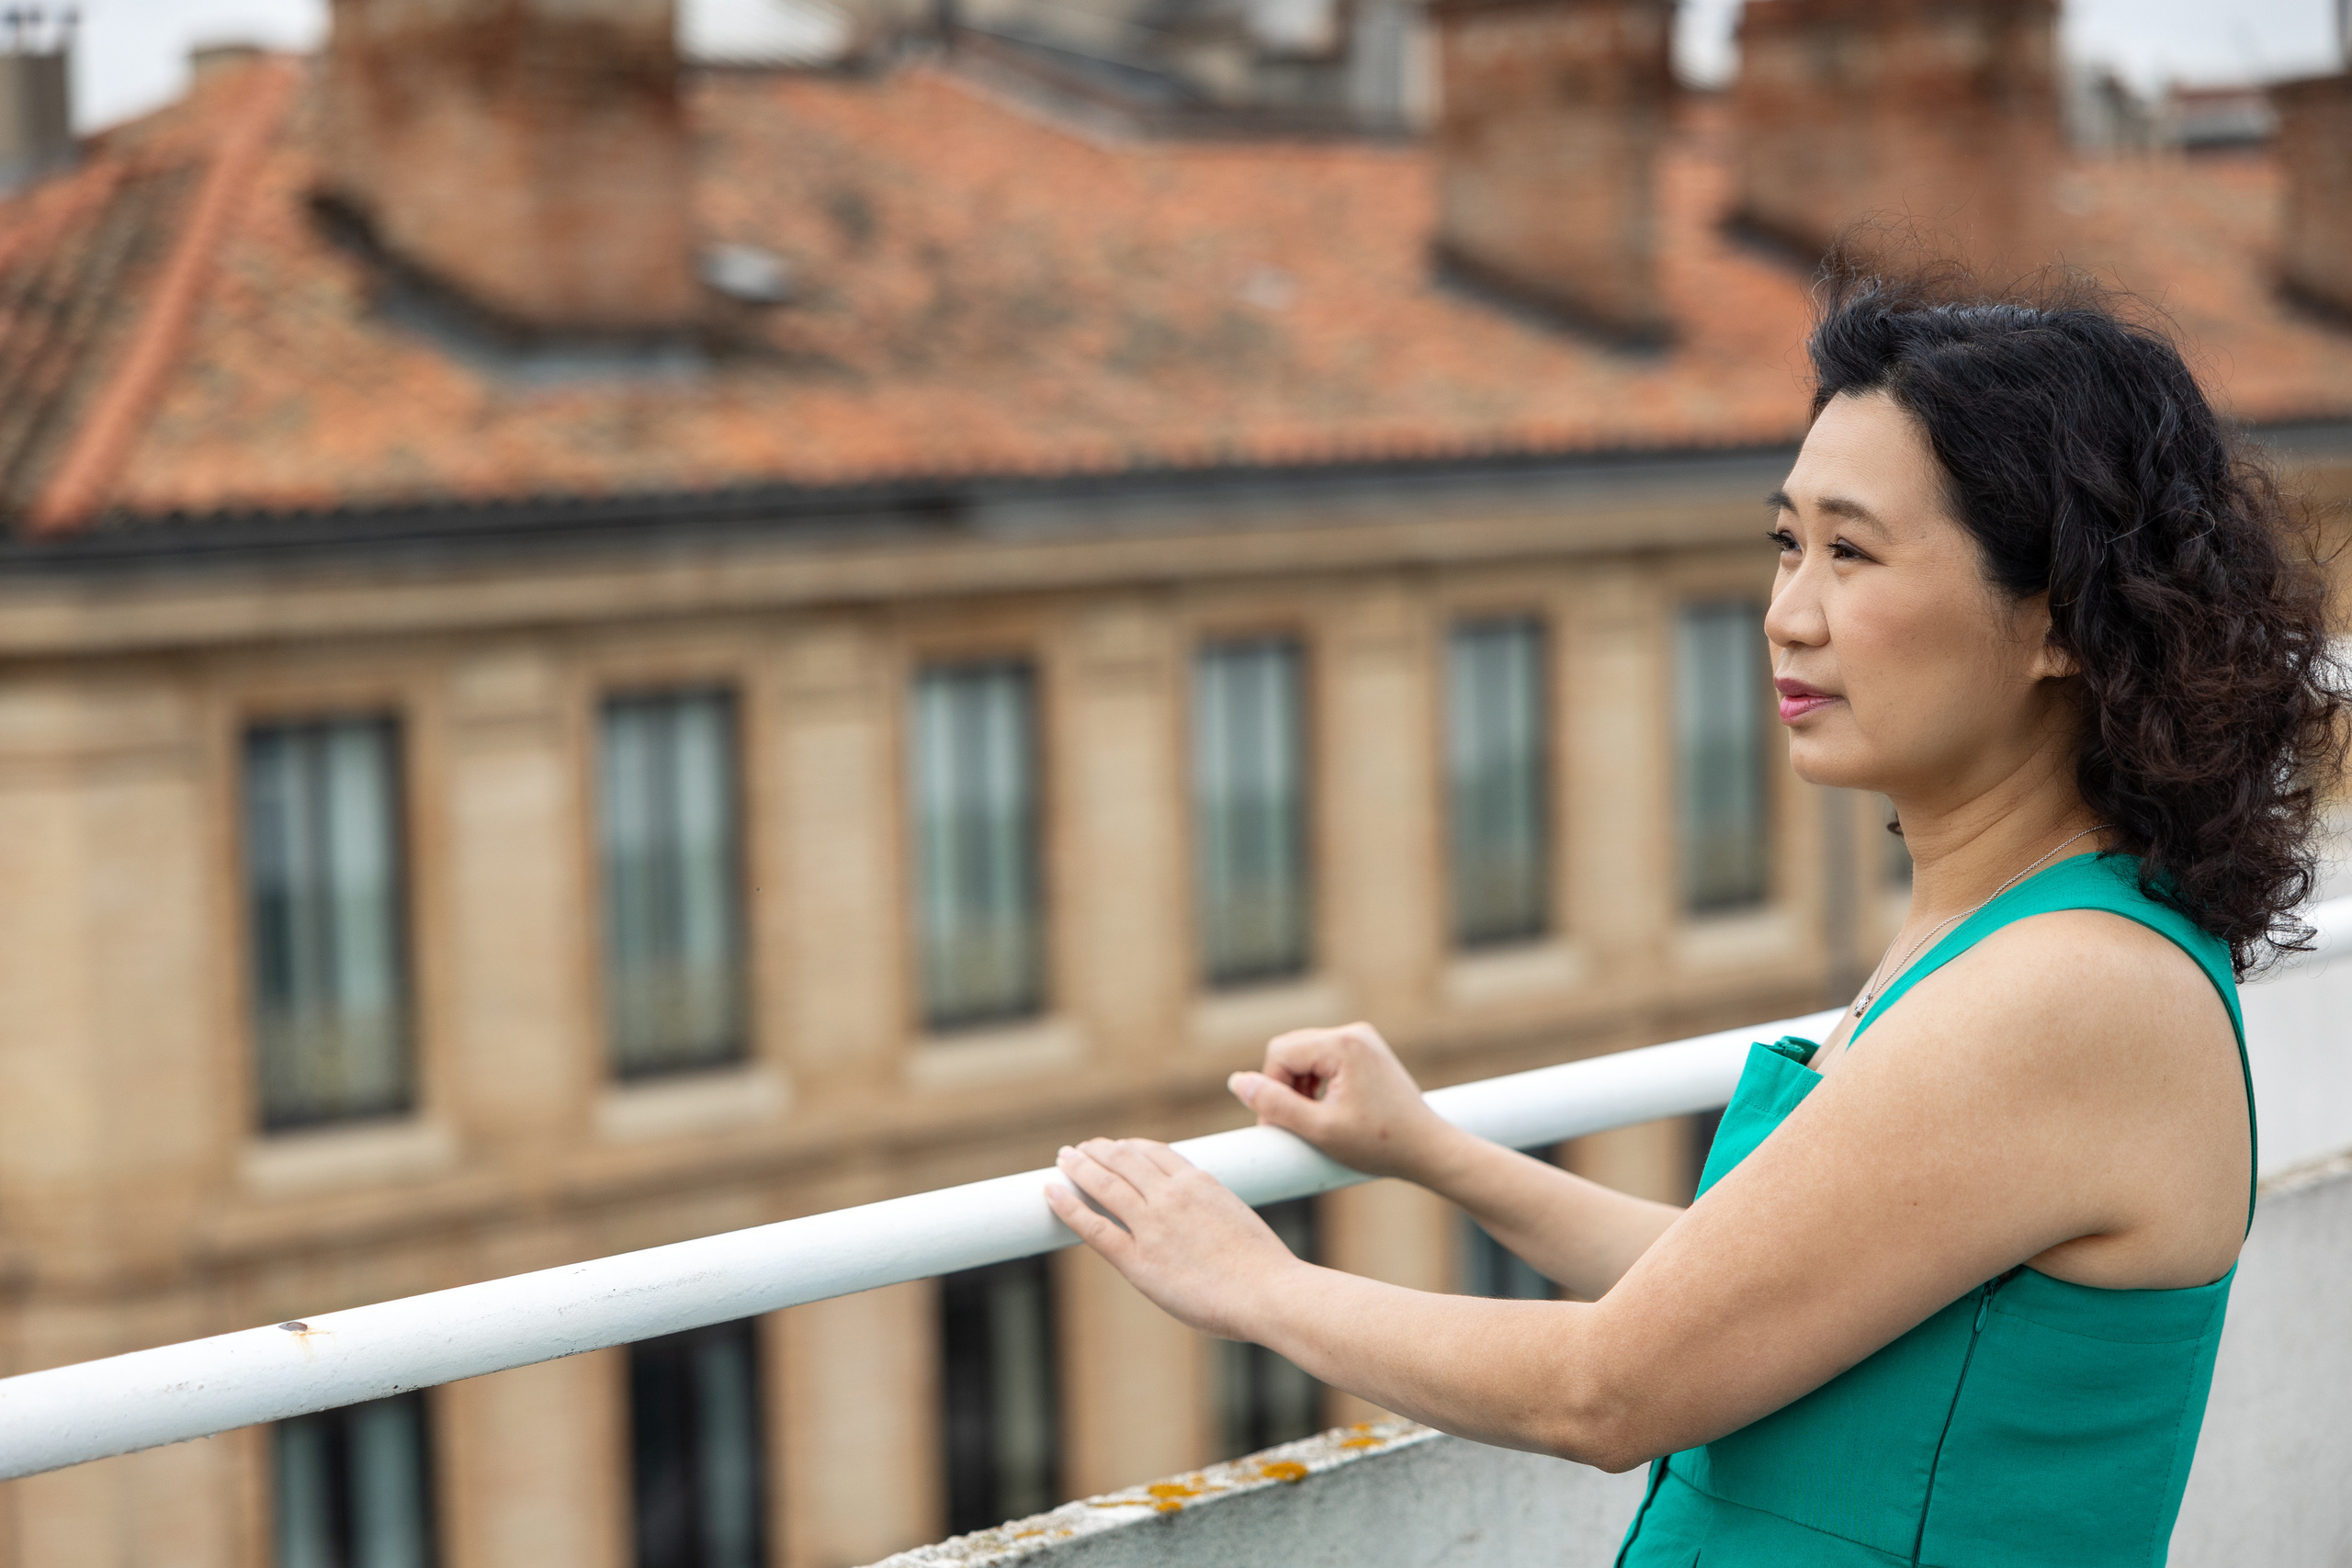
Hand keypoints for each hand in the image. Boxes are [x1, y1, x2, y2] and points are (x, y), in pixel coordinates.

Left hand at [1044, 1138, 1306, 1339]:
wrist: (1270, 1292)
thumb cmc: (1264, 1269)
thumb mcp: (1239, 1220)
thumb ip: (1213, 1213)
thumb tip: (1202, 1224)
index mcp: (1200, 1182)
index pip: (1156, 1152)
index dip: (1131, 1147)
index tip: (1119, 1147)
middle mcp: (1171, 1195)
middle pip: (1125, 1161)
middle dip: (1100, 1151)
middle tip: (1082, 1148)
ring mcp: (1152, 1225)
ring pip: (1105, 1184)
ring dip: (1080, 1166)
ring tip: (1064, 1158)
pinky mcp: (1138, 1260)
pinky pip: (1093, 1226)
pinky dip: (1068, 1205)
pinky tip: (1052, 1191)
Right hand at [1228, 1021, 1460, 1180]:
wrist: (1429, 1149)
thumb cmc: (1379, 1144)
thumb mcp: (1319, 1130)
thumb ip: (1274, 1105)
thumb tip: (1237, 1082)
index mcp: (1343, 1044)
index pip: (1279, 1054)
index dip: (1270, 1090)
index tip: (1278, 1126)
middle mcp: (1353, 1032)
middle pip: (1290, 1050)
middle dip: (1283, 1087)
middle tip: (1292, 1127)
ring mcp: (1362, 1039)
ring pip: (1305, 1055)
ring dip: (1298, 1088)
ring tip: (1310, 1123)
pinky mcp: (1367, 1051)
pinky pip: (1324, 1060)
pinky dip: (1316, 1085)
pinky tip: (1326, 1112)